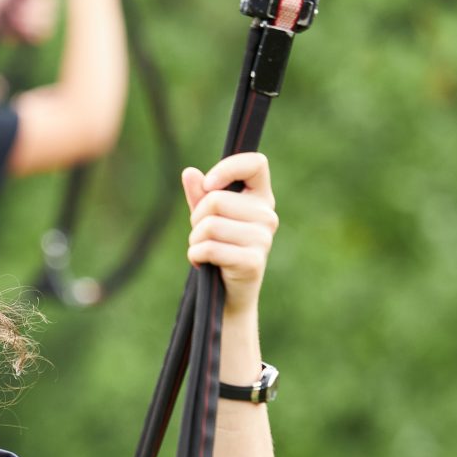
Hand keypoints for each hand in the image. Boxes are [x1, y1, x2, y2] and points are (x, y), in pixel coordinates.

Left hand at [183, 151, 277, 313]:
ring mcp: (263, 239)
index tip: (209, 185)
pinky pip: (209, 248)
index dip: (228, 168)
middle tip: (203, 235)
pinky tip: (201, 263)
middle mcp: (267, 215)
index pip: (256, 163)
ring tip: (203, 250)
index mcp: (261, 197)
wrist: (229, 293)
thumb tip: (189, 172)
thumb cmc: (220, 248)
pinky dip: (195, 255)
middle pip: (216, 199)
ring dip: (195, 240)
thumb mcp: (208, 217)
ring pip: (210, 225)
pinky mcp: (252, 261)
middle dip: (197, 218)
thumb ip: (200, 195)